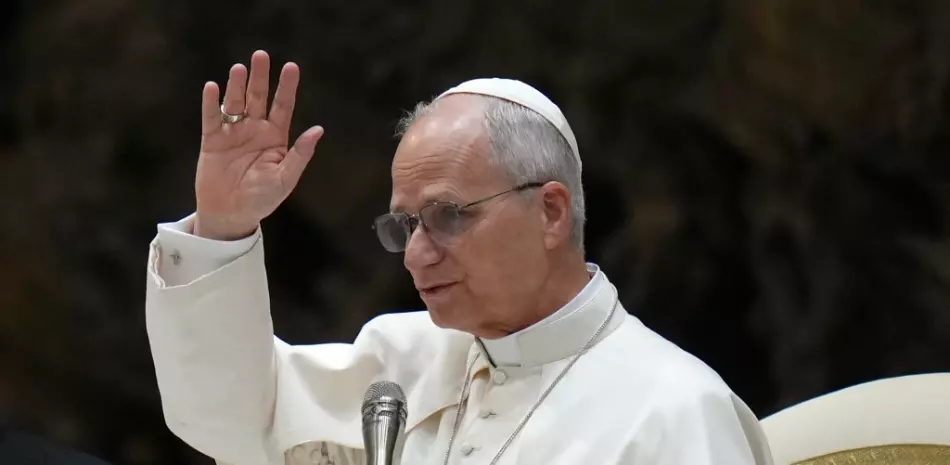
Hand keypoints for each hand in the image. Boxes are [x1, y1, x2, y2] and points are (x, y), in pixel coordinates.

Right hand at [194, 50, 323, 239]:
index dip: (287, 87)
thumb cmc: (262, 199)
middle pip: (259, 97)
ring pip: (235, 103)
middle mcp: (255, 130)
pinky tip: (213, 88)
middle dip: (260, 77)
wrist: (231, 214)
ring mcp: (233, 133)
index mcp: (276, 137)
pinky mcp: (212, 140)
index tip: (292, 67)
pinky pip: (212, 118)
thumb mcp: (285, 178)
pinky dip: (211, 103)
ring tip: (240, 69)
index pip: (283, 106)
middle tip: (262, 55)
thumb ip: (300, 154)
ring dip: (237, 86)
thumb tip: (318, 130)